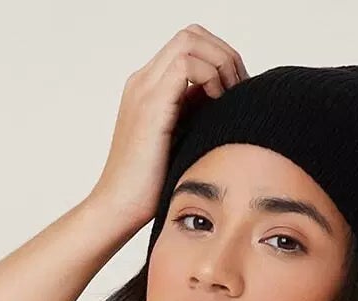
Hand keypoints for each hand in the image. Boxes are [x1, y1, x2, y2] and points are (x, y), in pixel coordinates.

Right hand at [88, 24, 248, 235]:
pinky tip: (218, 105)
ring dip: (220, 64)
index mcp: (150, 86)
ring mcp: (144, 89)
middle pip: (192, 34)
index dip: (220, 58)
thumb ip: (196, 114)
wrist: (118, 209)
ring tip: (229, 97)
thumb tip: (226, 98)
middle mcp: (144, 81)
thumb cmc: (149, 186)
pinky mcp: (150, 106)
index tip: (238, 90)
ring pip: (190, 41)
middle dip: (224, 55)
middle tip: (239, 89)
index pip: (191, 45)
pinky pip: (186, 65)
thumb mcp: (181, 141)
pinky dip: (210, 77)